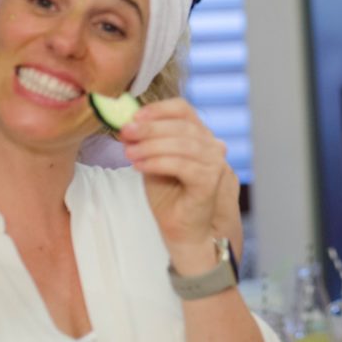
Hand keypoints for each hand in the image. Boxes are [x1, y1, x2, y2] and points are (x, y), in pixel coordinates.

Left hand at [119, 98, 238, 256]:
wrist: (184, 231)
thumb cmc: (170, 198)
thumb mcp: (152, 162)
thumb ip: (146, 144)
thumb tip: (126, 126)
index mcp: (198, 136)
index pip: (183, 109)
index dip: (158, 109)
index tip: (133, 116)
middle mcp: (211, 146)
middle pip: (182, 126)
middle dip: (150, 128)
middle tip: (126, 132)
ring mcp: (214, 163)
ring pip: (183, 144)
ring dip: (152, 146)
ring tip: (129, 153)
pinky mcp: (211, 181)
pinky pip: (184, 165)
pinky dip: (159, 162)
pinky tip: (140, 166)